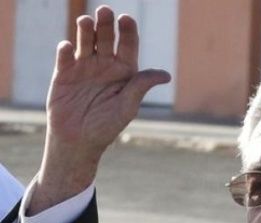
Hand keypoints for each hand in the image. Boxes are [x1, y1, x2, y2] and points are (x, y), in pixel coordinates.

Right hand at [30, 6, 169, 214]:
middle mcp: (105, 64)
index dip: (127, 30)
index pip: (128, 44)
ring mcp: (84, 67)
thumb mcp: (127, 106)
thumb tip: (166, 75)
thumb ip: (141, 87)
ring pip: (85, 42)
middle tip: (104, 11)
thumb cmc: (108, 126)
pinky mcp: (63, 74)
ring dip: (85, 30)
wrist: (79, 142)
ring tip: (86, 21)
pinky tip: (68, 47)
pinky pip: (64, 57)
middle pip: (106, 38)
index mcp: (124, 71)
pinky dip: (65, 50)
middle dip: (105, 24)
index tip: (126, 19)